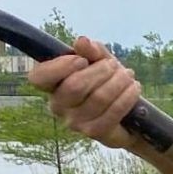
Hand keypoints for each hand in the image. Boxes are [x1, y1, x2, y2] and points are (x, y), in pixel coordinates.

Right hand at [27, 36, 142, 148]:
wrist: (127, 114)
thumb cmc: (106, 83)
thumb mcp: (100, 62)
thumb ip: (91, 51)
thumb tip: (81, 41)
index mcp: (52, 85)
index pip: (39, 77)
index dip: (60, 66)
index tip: (82, 60)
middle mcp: (58, 106)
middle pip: (75, 85)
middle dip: (101, 70)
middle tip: (114, 66)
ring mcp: (75, 122)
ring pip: (99, 97)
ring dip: (119, 81)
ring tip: (128, 75)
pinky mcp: (94, 132)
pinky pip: (113, 111)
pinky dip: (127, 95)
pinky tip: (134, 87)